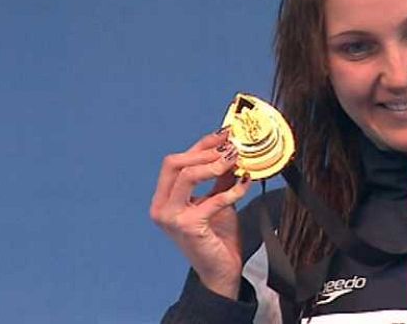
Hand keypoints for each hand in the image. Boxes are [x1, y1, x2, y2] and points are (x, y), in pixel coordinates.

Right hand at [150, 128, 251, 298]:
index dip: (200, 145)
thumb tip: (230, 150)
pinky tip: (245, 184)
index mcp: (164, 198)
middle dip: (204, 152)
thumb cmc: (217, 237)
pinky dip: (232, 190)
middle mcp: (161, 207)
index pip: (176, 162)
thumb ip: (219, 178)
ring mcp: (171, 218)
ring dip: (214, 165)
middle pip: (174, 163)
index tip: (223, 135)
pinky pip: (213, 199)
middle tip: (230, 148)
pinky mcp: (188, 227)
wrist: (221, 270)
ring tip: (235, 160)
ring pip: (186, 176)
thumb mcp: (218, 199)